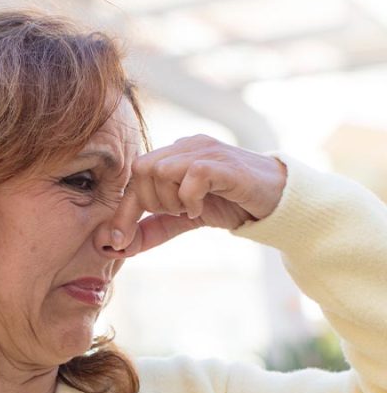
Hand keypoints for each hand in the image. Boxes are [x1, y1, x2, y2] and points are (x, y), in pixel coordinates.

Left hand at [115, 134, 287, 256]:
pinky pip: (191, 176)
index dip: (123, 211)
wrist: (275, 202)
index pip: (134, 177)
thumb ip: (154, 228)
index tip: (117, 241)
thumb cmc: (230, 203)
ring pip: (160, 170)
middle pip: (141, 170)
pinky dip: (190, 199)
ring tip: (189, 210)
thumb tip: (119, 247)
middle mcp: (186, 146)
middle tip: (175, 214)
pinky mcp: (223, 163)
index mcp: (174, 155)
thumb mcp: (183, 219)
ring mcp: (205, 150)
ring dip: (168, 200)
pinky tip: (201, 209)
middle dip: (149, 203)